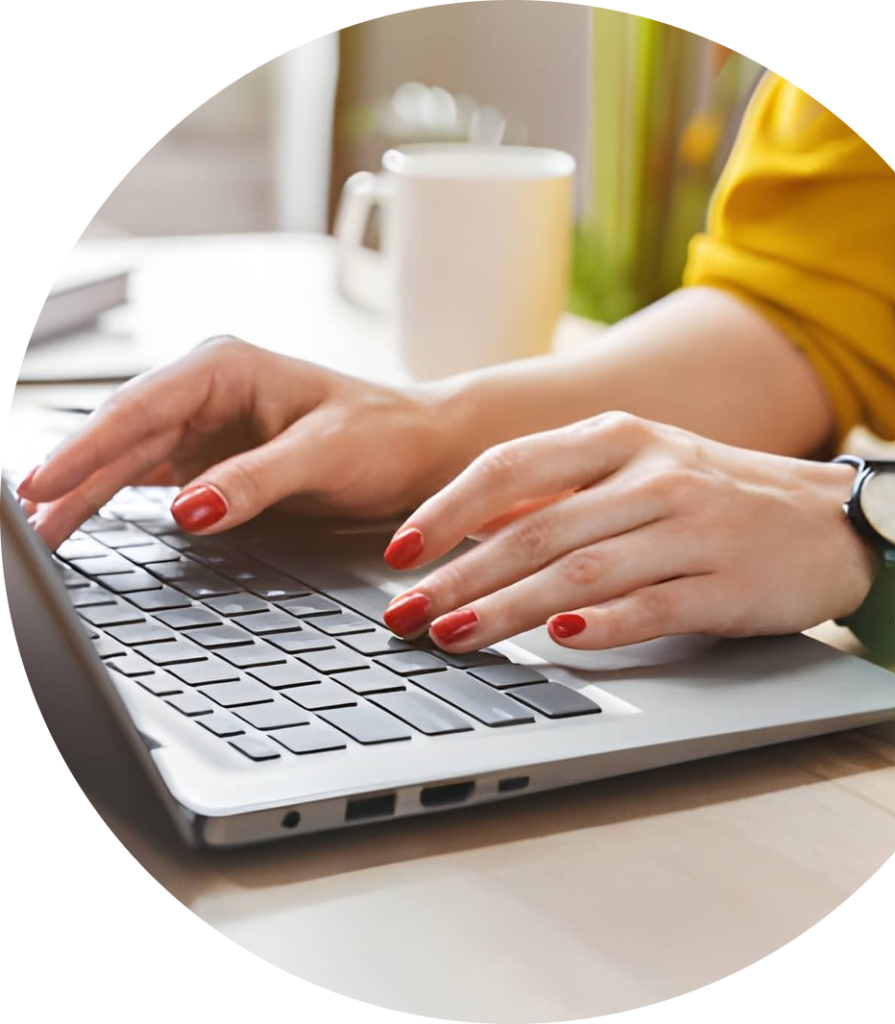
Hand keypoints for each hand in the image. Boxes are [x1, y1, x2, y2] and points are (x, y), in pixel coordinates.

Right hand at [18, 337, 454, 548]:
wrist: (423, 450)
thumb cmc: (385, 435)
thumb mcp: (323, 455)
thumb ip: (255, 480)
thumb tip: (188, 509)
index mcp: (227, 369)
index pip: (139, 409)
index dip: (86, 448)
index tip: (43, 483)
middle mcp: (209, 393)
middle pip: (123, 436)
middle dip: (73, 477)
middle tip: (31, 525)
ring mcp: (210, 426)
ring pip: (131, 460)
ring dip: (88, 492)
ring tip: (47, 530)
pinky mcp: (218, 459)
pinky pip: (155, 478)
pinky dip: (120, 498)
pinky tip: (89, 518)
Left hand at [381, 412, 876, 649]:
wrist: (829, 518)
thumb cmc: (715, 494)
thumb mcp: (638, 467)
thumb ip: (561, 490)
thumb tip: (470, 527)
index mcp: (617, 438)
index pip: (509, 466)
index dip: (445, 510)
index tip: (398, 554)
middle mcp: (650, 476)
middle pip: (533, 528)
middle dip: (457, 576)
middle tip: (403, 615)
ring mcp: (691, 528)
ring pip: (580, 572)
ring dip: (508, 608)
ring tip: (453, 635)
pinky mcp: (726, 582)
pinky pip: (652, 605)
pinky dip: (602, 626)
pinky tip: (558, 643)